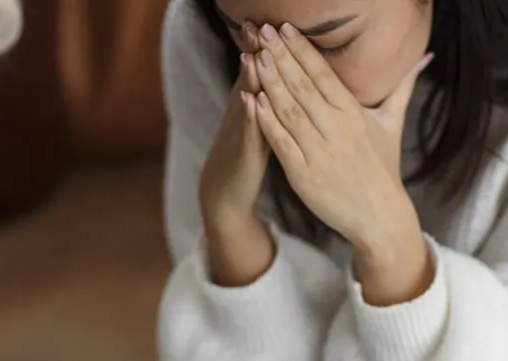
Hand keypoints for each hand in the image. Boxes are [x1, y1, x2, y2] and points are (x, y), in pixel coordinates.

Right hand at [199, 21, 271, 227]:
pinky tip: (250, 101)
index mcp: (253, 105)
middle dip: (254, 51)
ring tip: (252, 55)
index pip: (259, 70)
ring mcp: (241, 133)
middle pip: (250, 78)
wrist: (225, 192)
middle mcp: (244, 114)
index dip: (263, 46)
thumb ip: (269, 97)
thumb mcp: (259, 122)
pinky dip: (249, 116)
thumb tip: (281, 70)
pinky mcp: (243, 154)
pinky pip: (248, 133)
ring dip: (248, 78)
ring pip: (247, 101)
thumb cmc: (247, 156)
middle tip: (257, 25)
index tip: (271, 21)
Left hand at [251, 23, 431, 249]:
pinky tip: (252, 101)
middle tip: (262, 32)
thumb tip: (425, 56)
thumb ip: (403, 87)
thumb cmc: (384, 168)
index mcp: (354, 113)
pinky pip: (281, 143)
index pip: (324, 74)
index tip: (286, 28)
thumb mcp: (392, 123)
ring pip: (289, 111)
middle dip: (281, 58)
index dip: (303, 50)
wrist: (380, 216)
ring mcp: (319, 152)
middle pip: (303, 87)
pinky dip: (266, 122)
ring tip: (253, 57)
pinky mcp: (304, 175)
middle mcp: (337, 129)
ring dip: (269, 83)